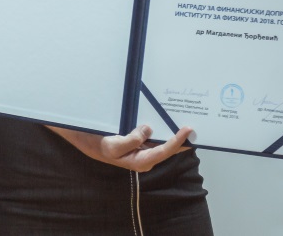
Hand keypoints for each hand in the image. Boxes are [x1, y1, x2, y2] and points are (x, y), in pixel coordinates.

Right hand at [48, 124, 193, 172]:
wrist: (86, 141)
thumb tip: (148, 130)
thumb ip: (130, 140)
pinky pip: (154, 136)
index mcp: (140, 161)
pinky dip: (163, 129)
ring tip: (187, 123)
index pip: (164, 151)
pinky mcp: (139, 142)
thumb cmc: (99, 145)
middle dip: (181, 139)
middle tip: (196, 126)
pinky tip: (169, 121)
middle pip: (167, 148)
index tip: (188, 130)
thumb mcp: (112, 145)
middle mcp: (144, 157)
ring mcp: (142, 150)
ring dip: (173, 133)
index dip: (177, 142)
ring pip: (162, 141)